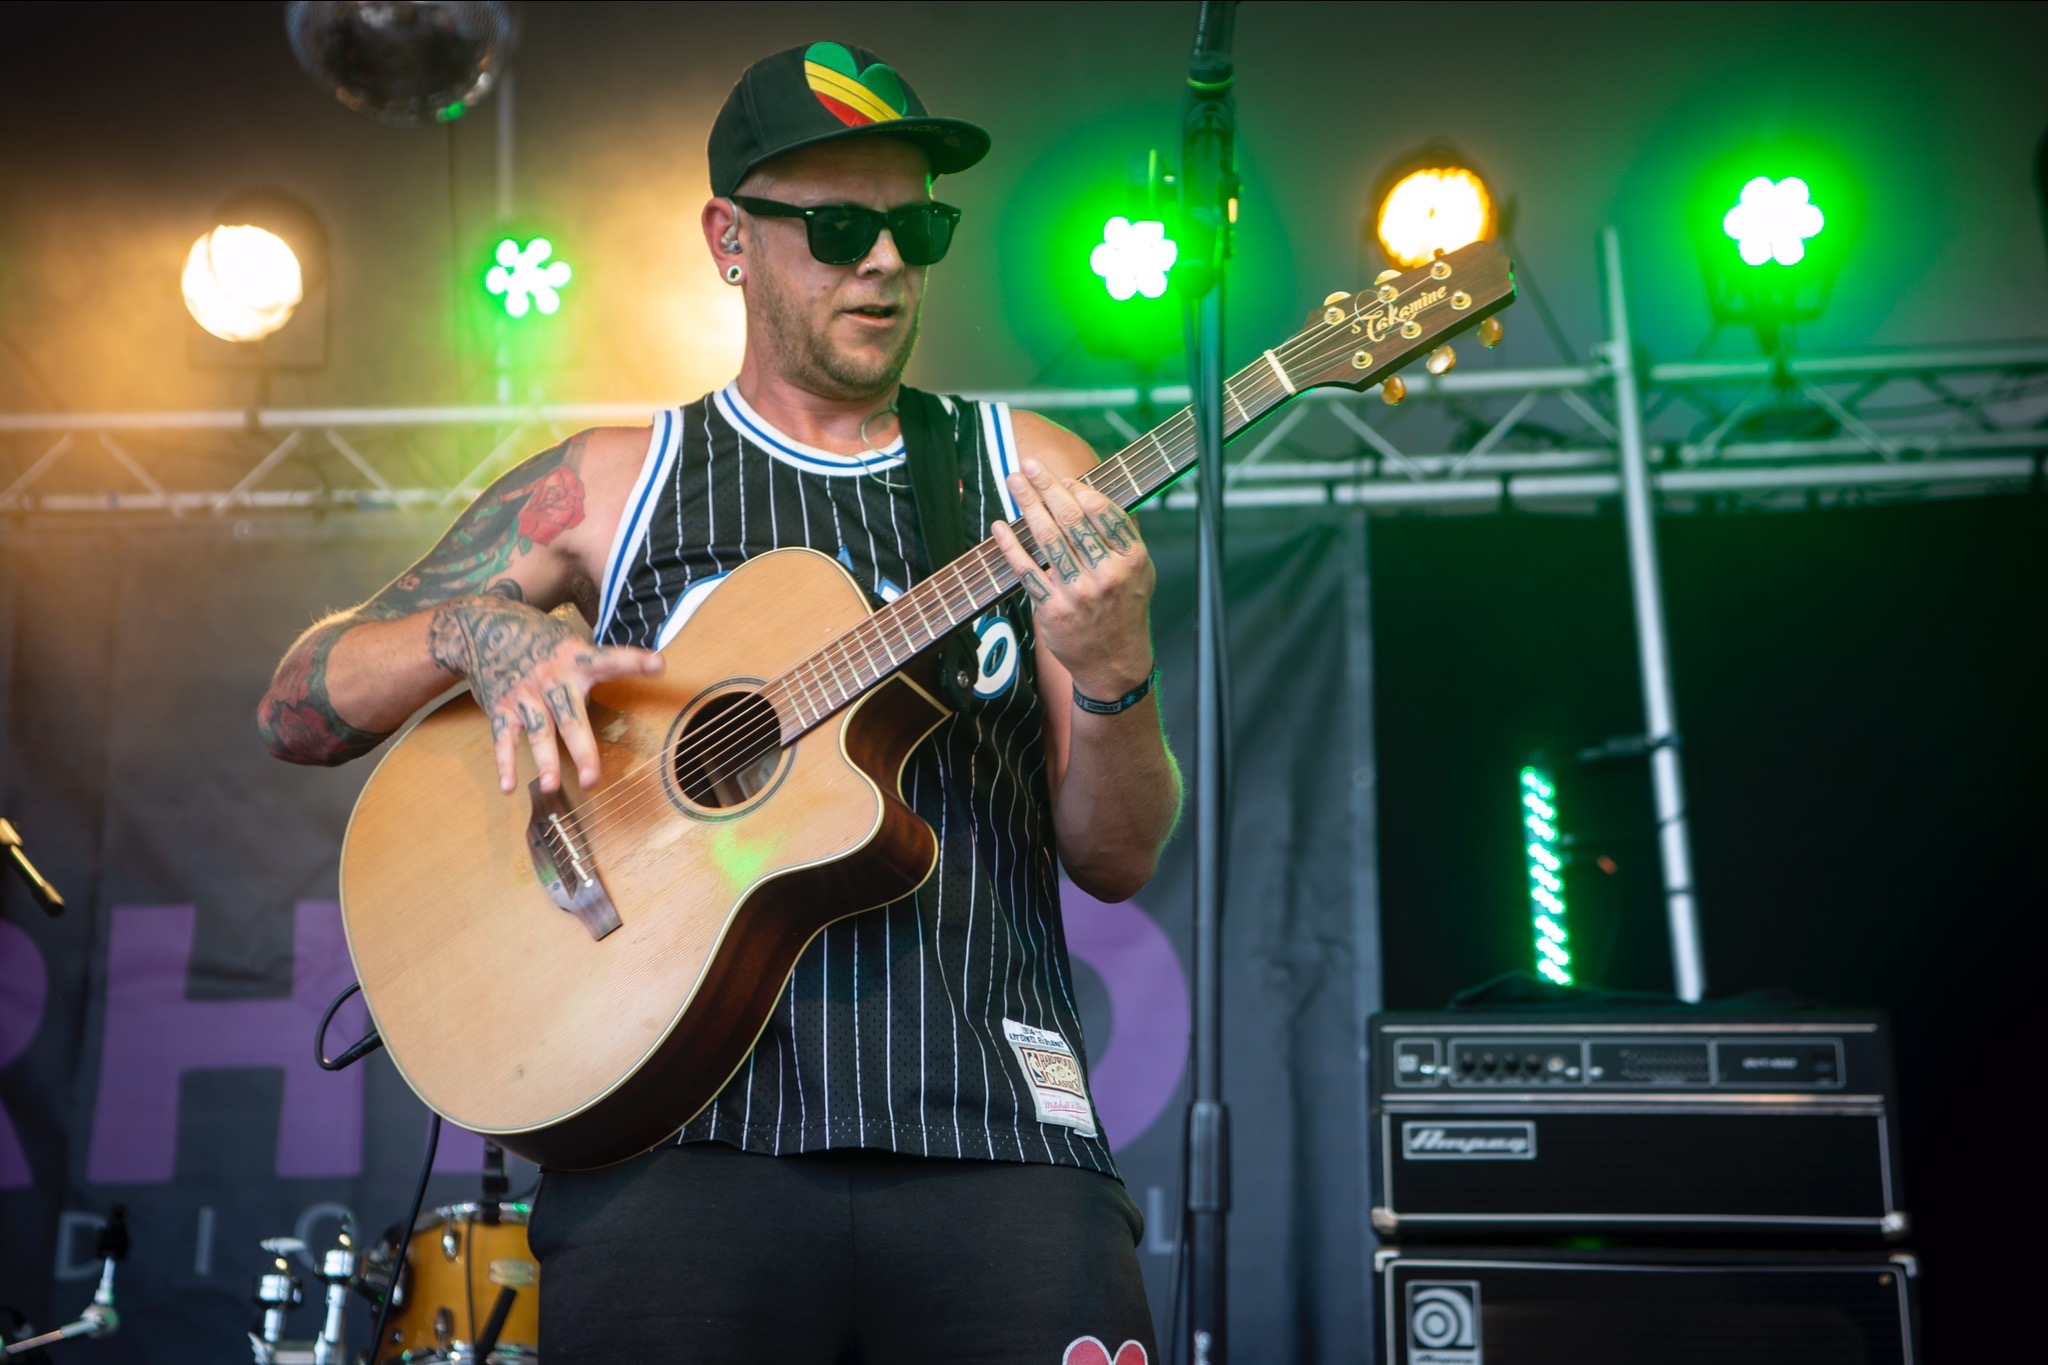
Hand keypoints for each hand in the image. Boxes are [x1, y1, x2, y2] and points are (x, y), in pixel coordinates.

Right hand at [426, 595, 662, 793]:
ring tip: (552, 786)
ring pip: (538, 732)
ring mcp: (524, 694)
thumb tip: (641, 674)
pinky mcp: (501, 706)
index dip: (633, 662)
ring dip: (545, 761)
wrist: (480, 627)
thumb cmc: (537, 639)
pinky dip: (505, 763)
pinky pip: (503, 739)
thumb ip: (593, 664)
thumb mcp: (567, 641)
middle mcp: (551, 678)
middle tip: (592, 780)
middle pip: (571, 719)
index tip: (658, 665)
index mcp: (575, 659)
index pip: (609, 660)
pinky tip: (508, 787)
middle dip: (582, 751)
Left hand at [989, 460, 1154, 699]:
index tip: (1061, 478)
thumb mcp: (1139, 571)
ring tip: (1014, 482)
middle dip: (1047, 486)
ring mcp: (1079, 593)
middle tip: (1029, 465)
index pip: (1102, 512)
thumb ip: (1122, 535)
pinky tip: (1000, 526)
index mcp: (1131, 559)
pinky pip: (1027, 570)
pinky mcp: (1053, 609)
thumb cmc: (1124, 610)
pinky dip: (1011, 546)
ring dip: (1027, 505)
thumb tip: (1090, 494)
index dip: (1078, 490)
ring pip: (1048, 539)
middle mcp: (1106, 574)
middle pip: (1072, 519)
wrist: (1114, 663)